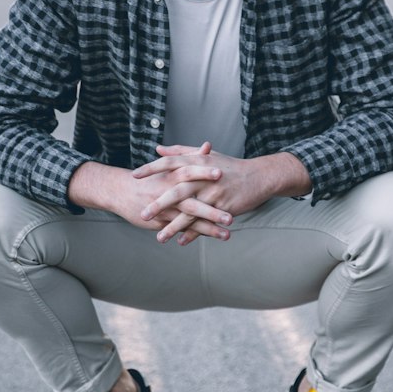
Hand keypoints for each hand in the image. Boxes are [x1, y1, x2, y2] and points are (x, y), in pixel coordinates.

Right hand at [67, 148, 232, 244]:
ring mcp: (166, 209)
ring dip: (208, 228)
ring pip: (188, 221)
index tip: (222, 174)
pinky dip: (194, 235)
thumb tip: (208, 145)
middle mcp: (169, 193)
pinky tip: (210, 239)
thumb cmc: (151, 177)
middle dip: (211, 210)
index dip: (204, 173)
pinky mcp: (162, 222)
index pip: (189, 172)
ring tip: (227, 235)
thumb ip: (191, 156)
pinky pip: (180, 229)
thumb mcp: (170, 165)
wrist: (121, 191)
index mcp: (171, 176)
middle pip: (191, 202)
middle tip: (231, 217)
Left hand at [133, 144, 311, 244]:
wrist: (259, 177)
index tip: (134, 176)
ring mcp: (214, 193)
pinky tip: (181, 242)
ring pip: (190, 212)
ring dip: (174, 226)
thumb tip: (158, 149)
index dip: (151, 169)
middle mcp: (204, 176)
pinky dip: (194, 233)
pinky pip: (206, 222)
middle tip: (142, 214)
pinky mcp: (224, 207)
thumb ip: (180, 151)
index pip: (169, 163)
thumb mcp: (205, 155)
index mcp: (197, 161)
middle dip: (159, 204)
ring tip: (159, 238)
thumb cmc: (229, 166)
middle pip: (177, 190)